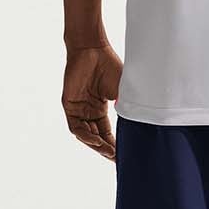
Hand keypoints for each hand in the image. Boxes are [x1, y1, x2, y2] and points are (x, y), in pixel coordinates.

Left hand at [62, 44, 121, 160]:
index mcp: (101, 108)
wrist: (93, 49)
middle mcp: (89, 111)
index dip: (116, 145)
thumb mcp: (123, 92)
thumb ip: (128, 108)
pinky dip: (86, 136)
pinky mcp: (69, 105)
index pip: (108, 133)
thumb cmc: (109, 66)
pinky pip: (76, 127)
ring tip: (109, 153)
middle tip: (118, 159)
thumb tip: (139, 127)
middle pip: (97, 137)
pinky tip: (96, 141)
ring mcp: (78, 109)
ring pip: (86, 135)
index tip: (125, 156)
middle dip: (107, 150)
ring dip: (97, 146)